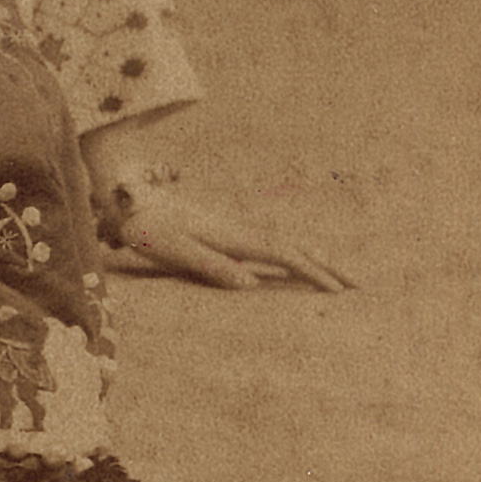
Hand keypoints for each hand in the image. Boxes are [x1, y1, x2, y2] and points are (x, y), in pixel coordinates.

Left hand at [104, 179, 354, 292]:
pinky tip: (290, 258)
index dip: (311, 272)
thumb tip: (250, 285)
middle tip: (358, 285)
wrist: (122, 190)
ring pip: (281, 242)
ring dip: (311, 257)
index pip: (281, 254)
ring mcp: (228, 227)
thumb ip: (209, 266)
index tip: (338, 291)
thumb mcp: (172, 249)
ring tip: (337, 272)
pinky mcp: (218, 229)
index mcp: (230, 236)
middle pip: (290, 245)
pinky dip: (289, 252)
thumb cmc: (143, 223)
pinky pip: (265, 242)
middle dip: (325, 264)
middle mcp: (235, 229)